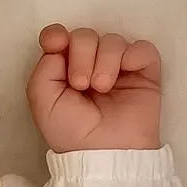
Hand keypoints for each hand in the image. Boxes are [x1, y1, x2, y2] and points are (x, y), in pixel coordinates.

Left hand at [26, 25, 161, 151]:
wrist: (104, 151)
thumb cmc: (72, 133)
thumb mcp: (42, 102)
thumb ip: (44, 68)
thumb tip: (59, 45)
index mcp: (64, 71)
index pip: (60, 38)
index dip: (57, 35)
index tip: (56, 44)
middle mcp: (90, 65)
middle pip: (85, 35)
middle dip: (81, 54)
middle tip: (81, 84)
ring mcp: (118, 68)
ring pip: (112, 40)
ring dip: (104, 60)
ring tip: (102, 88)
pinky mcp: (143, 73)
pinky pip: (141, 48)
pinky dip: (132, 56)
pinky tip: (124, 75)